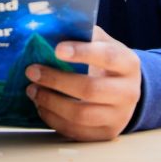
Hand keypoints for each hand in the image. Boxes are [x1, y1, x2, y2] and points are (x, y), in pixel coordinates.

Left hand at [25, 26, 140, 141]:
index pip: (107, 57)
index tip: (56, 49)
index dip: (82, 53)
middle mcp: (128, 92)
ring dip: (50, 102)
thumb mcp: (102, 43)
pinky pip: (76, 131)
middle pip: (90, 90)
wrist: (126, 89)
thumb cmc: (106, 62)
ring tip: (32, 90)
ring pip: (81, 115)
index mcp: (127, 63)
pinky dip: (54, 119)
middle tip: (32, 71)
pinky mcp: (106, 133)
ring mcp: (119, 116)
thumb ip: (82, 34)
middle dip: (56, 81)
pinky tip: (41, 106)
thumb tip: (50, 28)